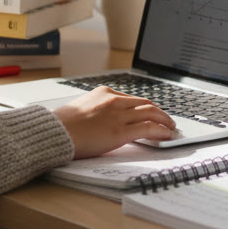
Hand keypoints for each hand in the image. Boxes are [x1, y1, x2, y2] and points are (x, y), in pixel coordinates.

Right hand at [52, 86, 176, 158]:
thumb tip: (105, 122)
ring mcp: (119, 115)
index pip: (132, 99)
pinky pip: (148, 129)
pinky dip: (161, 131)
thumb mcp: (82, 108)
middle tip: (167, 120)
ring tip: (172, 128)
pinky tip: (167, 135)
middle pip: (146, 104)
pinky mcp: (121, 131)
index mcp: (104, 92)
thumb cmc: (63, 124)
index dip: (145, 107)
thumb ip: (98, 111)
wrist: (55, 132)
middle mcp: (114, 100)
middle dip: (160, 113)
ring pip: (151, 114)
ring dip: (165, 121)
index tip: (152, 113)